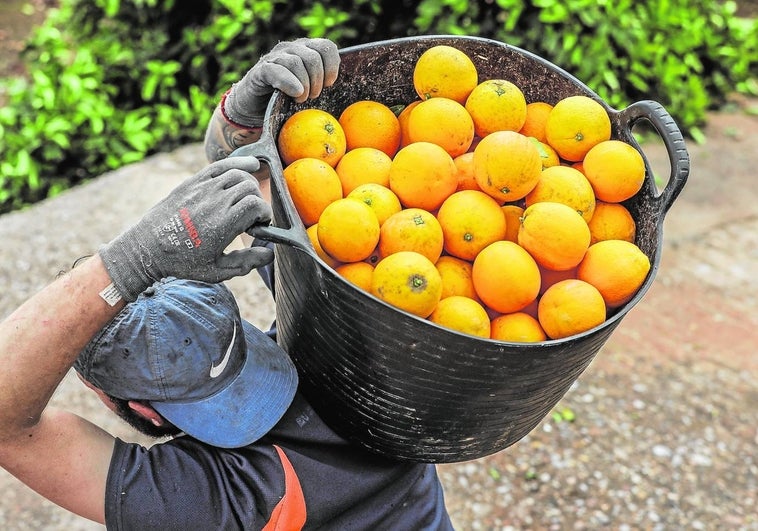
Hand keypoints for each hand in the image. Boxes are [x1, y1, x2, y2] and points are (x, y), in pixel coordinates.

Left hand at [99, 157, 274, 300]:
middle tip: (250, 217)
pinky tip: (251, 164)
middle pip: (250, 188)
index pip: (256, 205)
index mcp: (222, 224)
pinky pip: (221, 166)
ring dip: (249, 185)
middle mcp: (214, 202)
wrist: (148, 248)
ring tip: (245, 200)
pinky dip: (239, 163)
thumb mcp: (217, 271)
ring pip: (238, 174)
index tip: (259, 225)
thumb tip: (269, 253)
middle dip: (258, 201)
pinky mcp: (193, 182)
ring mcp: (203, 189)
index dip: (264, 214)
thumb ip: (246, 262)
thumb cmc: (183, 262)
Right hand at [223, 38, 339, 126]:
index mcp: (306, 50)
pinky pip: (276, 70)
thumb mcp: (309, 90)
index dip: (332, 67)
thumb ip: (324, 84)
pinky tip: (295, 93)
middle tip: (313, 96)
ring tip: (301, 99)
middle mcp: (291, 48)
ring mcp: (274, 58)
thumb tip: (350, 89)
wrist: (254, 107)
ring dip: (304, 85)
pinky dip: (289, 82)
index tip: (329, 85)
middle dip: (317, 81)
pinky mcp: (261, 70)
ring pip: (296, 62)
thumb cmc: (286, 100)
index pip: (326, 47)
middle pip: (313, 57)